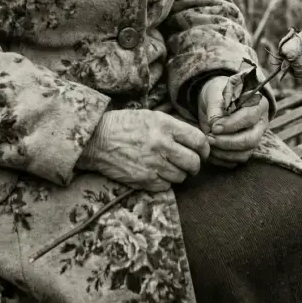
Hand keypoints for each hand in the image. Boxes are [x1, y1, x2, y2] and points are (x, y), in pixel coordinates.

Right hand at [77, 109, 210, 192]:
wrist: (96, 139)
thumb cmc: (124, 125)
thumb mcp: (150, 116)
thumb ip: (172, 126)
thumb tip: (194, 139)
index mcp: (165, 125)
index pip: (198, 140)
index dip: (205, 149)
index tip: (203, 152)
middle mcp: (162, 145)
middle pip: (194, 162)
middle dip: (195, 165)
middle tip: (190, 164)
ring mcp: (153, 164)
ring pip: (181, 176)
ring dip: (179, 174)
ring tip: (169, 167)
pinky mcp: (144, 179)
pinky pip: (166, 186)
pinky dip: (165, 182)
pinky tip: (156, 173)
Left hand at [197, 76, 269, 168]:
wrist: (217, 99)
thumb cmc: (218, 93)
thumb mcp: (214, 92)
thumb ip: (215, 106)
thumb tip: (214, 124)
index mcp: (258, 104)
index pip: (249, 117)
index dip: (232, 124)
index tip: (214, 127)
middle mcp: (260, 123)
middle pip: (251, 140)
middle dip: (228, 142)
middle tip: (210, 139)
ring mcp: (255, 138)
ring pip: (245, 153)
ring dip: (224, 153)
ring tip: (208, 144)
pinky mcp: (246, 149)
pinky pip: (237, 161)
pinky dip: (223, 159)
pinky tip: (211, 151)